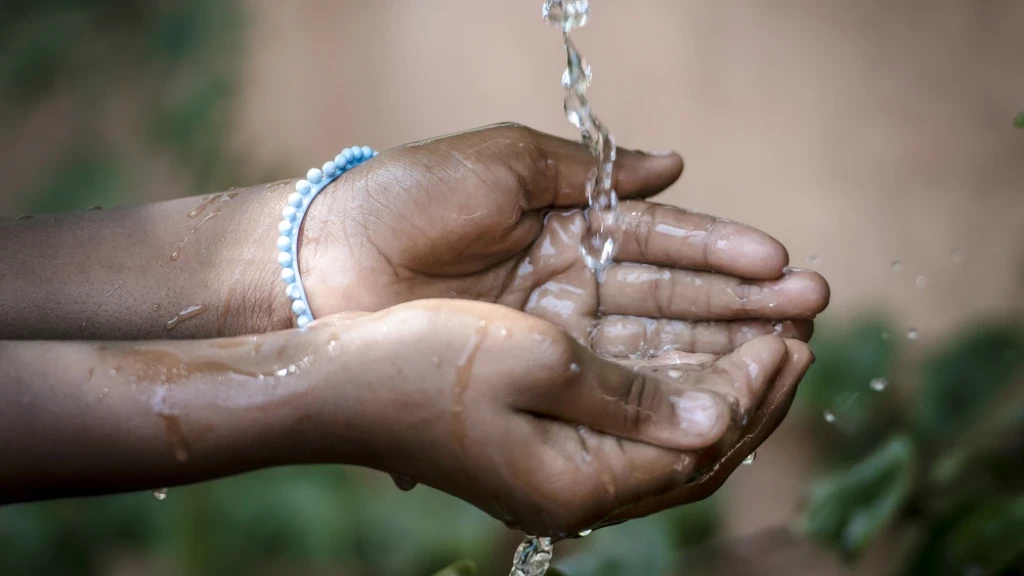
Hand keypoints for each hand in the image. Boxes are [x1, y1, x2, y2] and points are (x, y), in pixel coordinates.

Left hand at [299, 123, 827, 356]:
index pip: (661, 241)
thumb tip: (676, 163)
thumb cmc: (408, 198)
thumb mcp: (504, 163)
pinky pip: (606, 379)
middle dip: (740, 301)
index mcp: (566, 223)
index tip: (781, 263)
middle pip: (670, 296)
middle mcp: (569, 281)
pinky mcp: (530, 372)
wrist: (324, 260)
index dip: (721, 252)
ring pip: (650, 342)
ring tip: (787, 348)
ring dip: (718, 346)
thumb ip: (590, 170)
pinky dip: (660, 383)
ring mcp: (552, 331)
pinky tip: (713, 389)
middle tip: (811, 309)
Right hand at [307, 299, 814, 537]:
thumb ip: (631, 395)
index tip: (789, 335)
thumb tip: (715, 416)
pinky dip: (668, 391)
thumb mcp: (535, 362)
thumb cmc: (421, 364)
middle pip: (692, 453)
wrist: (333, 383)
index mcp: (577, 483)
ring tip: (762, 340)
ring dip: (715, 388)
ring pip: (664, 439)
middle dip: (751, 394)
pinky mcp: (538, 446)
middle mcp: (574, 491)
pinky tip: (688, 356)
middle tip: (796, 336)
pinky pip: (628, 427)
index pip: (698, 445)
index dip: (751, 390)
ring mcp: (554, 472)